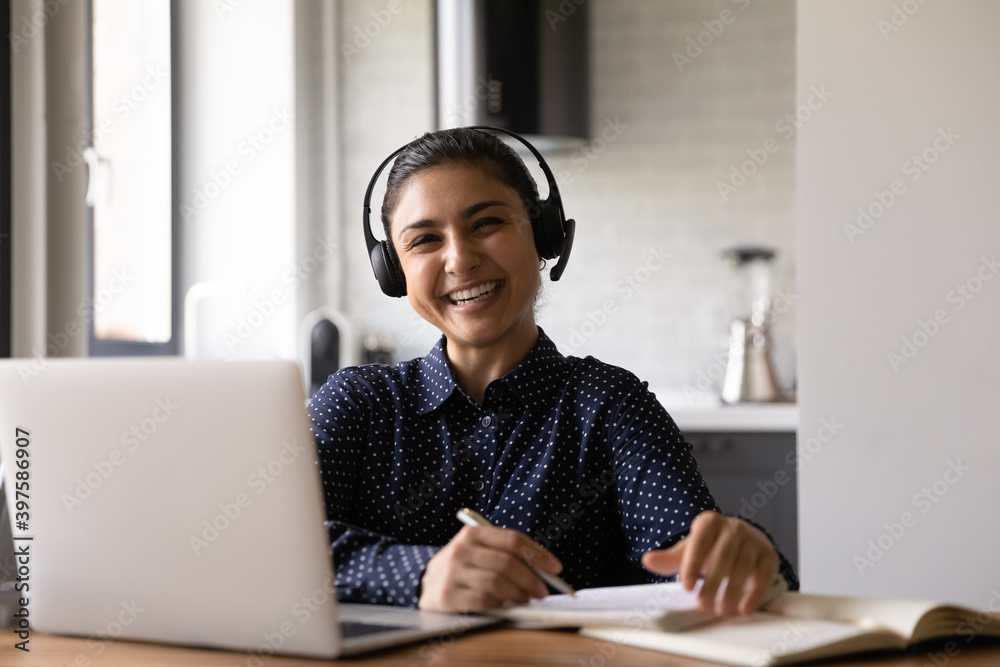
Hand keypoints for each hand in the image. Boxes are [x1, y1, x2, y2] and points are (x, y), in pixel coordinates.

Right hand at [419, 524, 562, 612]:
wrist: (427, 584)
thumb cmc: (463, 568)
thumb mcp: (480, 552)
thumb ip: (507, 556)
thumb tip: (544, 570)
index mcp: (473, 534)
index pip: (513, 540)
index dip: (538, 554)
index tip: (555, 568)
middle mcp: (461, 550)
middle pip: (507, 563)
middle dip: (531, 579)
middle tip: (542, 591)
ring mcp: (452, 573)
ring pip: (497, 583)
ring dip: (518, 593)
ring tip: (525, 599)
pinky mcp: (447, 596)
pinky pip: (483, 600)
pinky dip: (499, 604)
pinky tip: (504, 605)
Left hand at [641, 510, 778, 616]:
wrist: (740, 543)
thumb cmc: (710, 549)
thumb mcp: (689, 551)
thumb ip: (669, 559)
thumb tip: (648, 560)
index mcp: (709, 523)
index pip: (700, 542)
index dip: (692, 565)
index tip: (687, 587)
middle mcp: (733, 527)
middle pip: (722, 556)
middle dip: (713, 583)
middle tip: (703, 605)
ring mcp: (753, 540)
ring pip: (743, 566)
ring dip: (732, 591)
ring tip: (722, 610)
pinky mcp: (769, 555)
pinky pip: (764, 574)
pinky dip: (755, 593)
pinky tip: (745, 608)